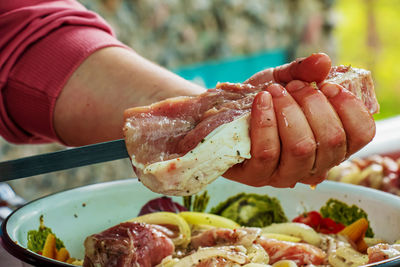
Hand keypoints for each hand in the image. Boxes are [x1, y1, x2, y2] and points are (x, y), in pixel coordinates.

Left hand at [223, 53, 374, 186]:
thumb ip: (303, 72)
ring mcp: (284, 175)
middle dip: (313, 103)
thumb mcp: (283, 81)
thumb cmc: (259, 101)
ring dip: (289, 111)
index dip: (350, 107)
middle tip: (293, 87)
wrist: (219, 114)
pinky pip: (268, 151)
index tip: (328, 84)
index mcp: (329, 145)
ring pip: (301, 147)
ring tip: (275, 92)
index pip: (361, 135)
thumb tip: (322, 61)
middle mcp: (312, 165)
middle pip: (331, 140)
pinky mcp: (256, 176)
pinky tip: (260, 101)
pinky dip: (265, 121)